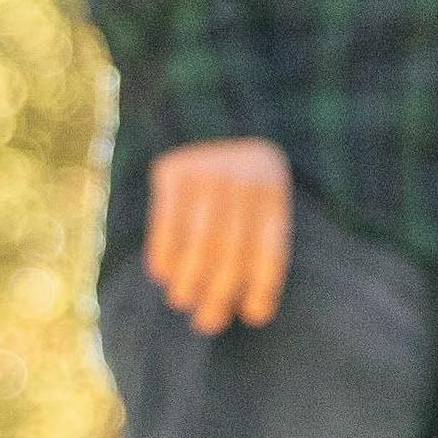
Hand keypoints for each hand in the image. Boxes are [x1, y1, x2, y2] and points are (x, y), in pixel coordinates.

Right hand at [144, 136, 291, 332]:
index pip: (271, 250)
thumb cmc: (240, 179)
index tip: (254, 316)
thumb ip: (258, 243)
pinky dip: (164, 256)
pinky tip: (163, 275)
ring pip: (200, 244)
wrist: (207, 115)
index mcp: (274, 191)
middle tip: (206, 322)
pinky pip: (167, 225)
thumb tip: (251, 311)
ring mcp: (208, 173)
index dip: (263, 288)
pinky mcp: (173, 173)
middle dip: (218, 295)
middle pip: (233, 253)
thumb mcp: (262, 197)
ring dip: (189, 282)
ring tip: (183, 300)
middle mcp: (244, 181)